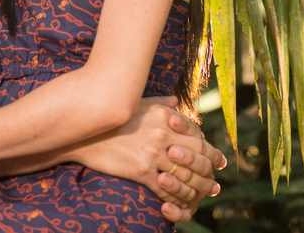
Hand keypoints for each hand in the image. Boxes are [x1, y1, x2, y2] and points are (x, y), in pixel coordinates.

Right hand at [75, 97, 223, 223]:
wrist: (84, 134)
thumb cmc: (112, 118)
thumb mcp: (139, 104)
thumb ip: (161, 104)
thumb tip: (177, 100)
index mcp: (164, 117)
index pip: (197, 135)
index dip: (211, 150)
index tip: (219, 160)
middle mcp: (163, 134)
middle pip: (197, 156)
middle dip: (211, 172)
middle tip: (217, 184)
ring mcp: (153, 154)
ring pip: (185, 176)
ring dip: (198, 189)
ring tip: (205, 195)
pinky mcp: (141, 171)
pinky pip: (166, 189)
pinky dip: (176, 199)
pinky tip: (180, 203)